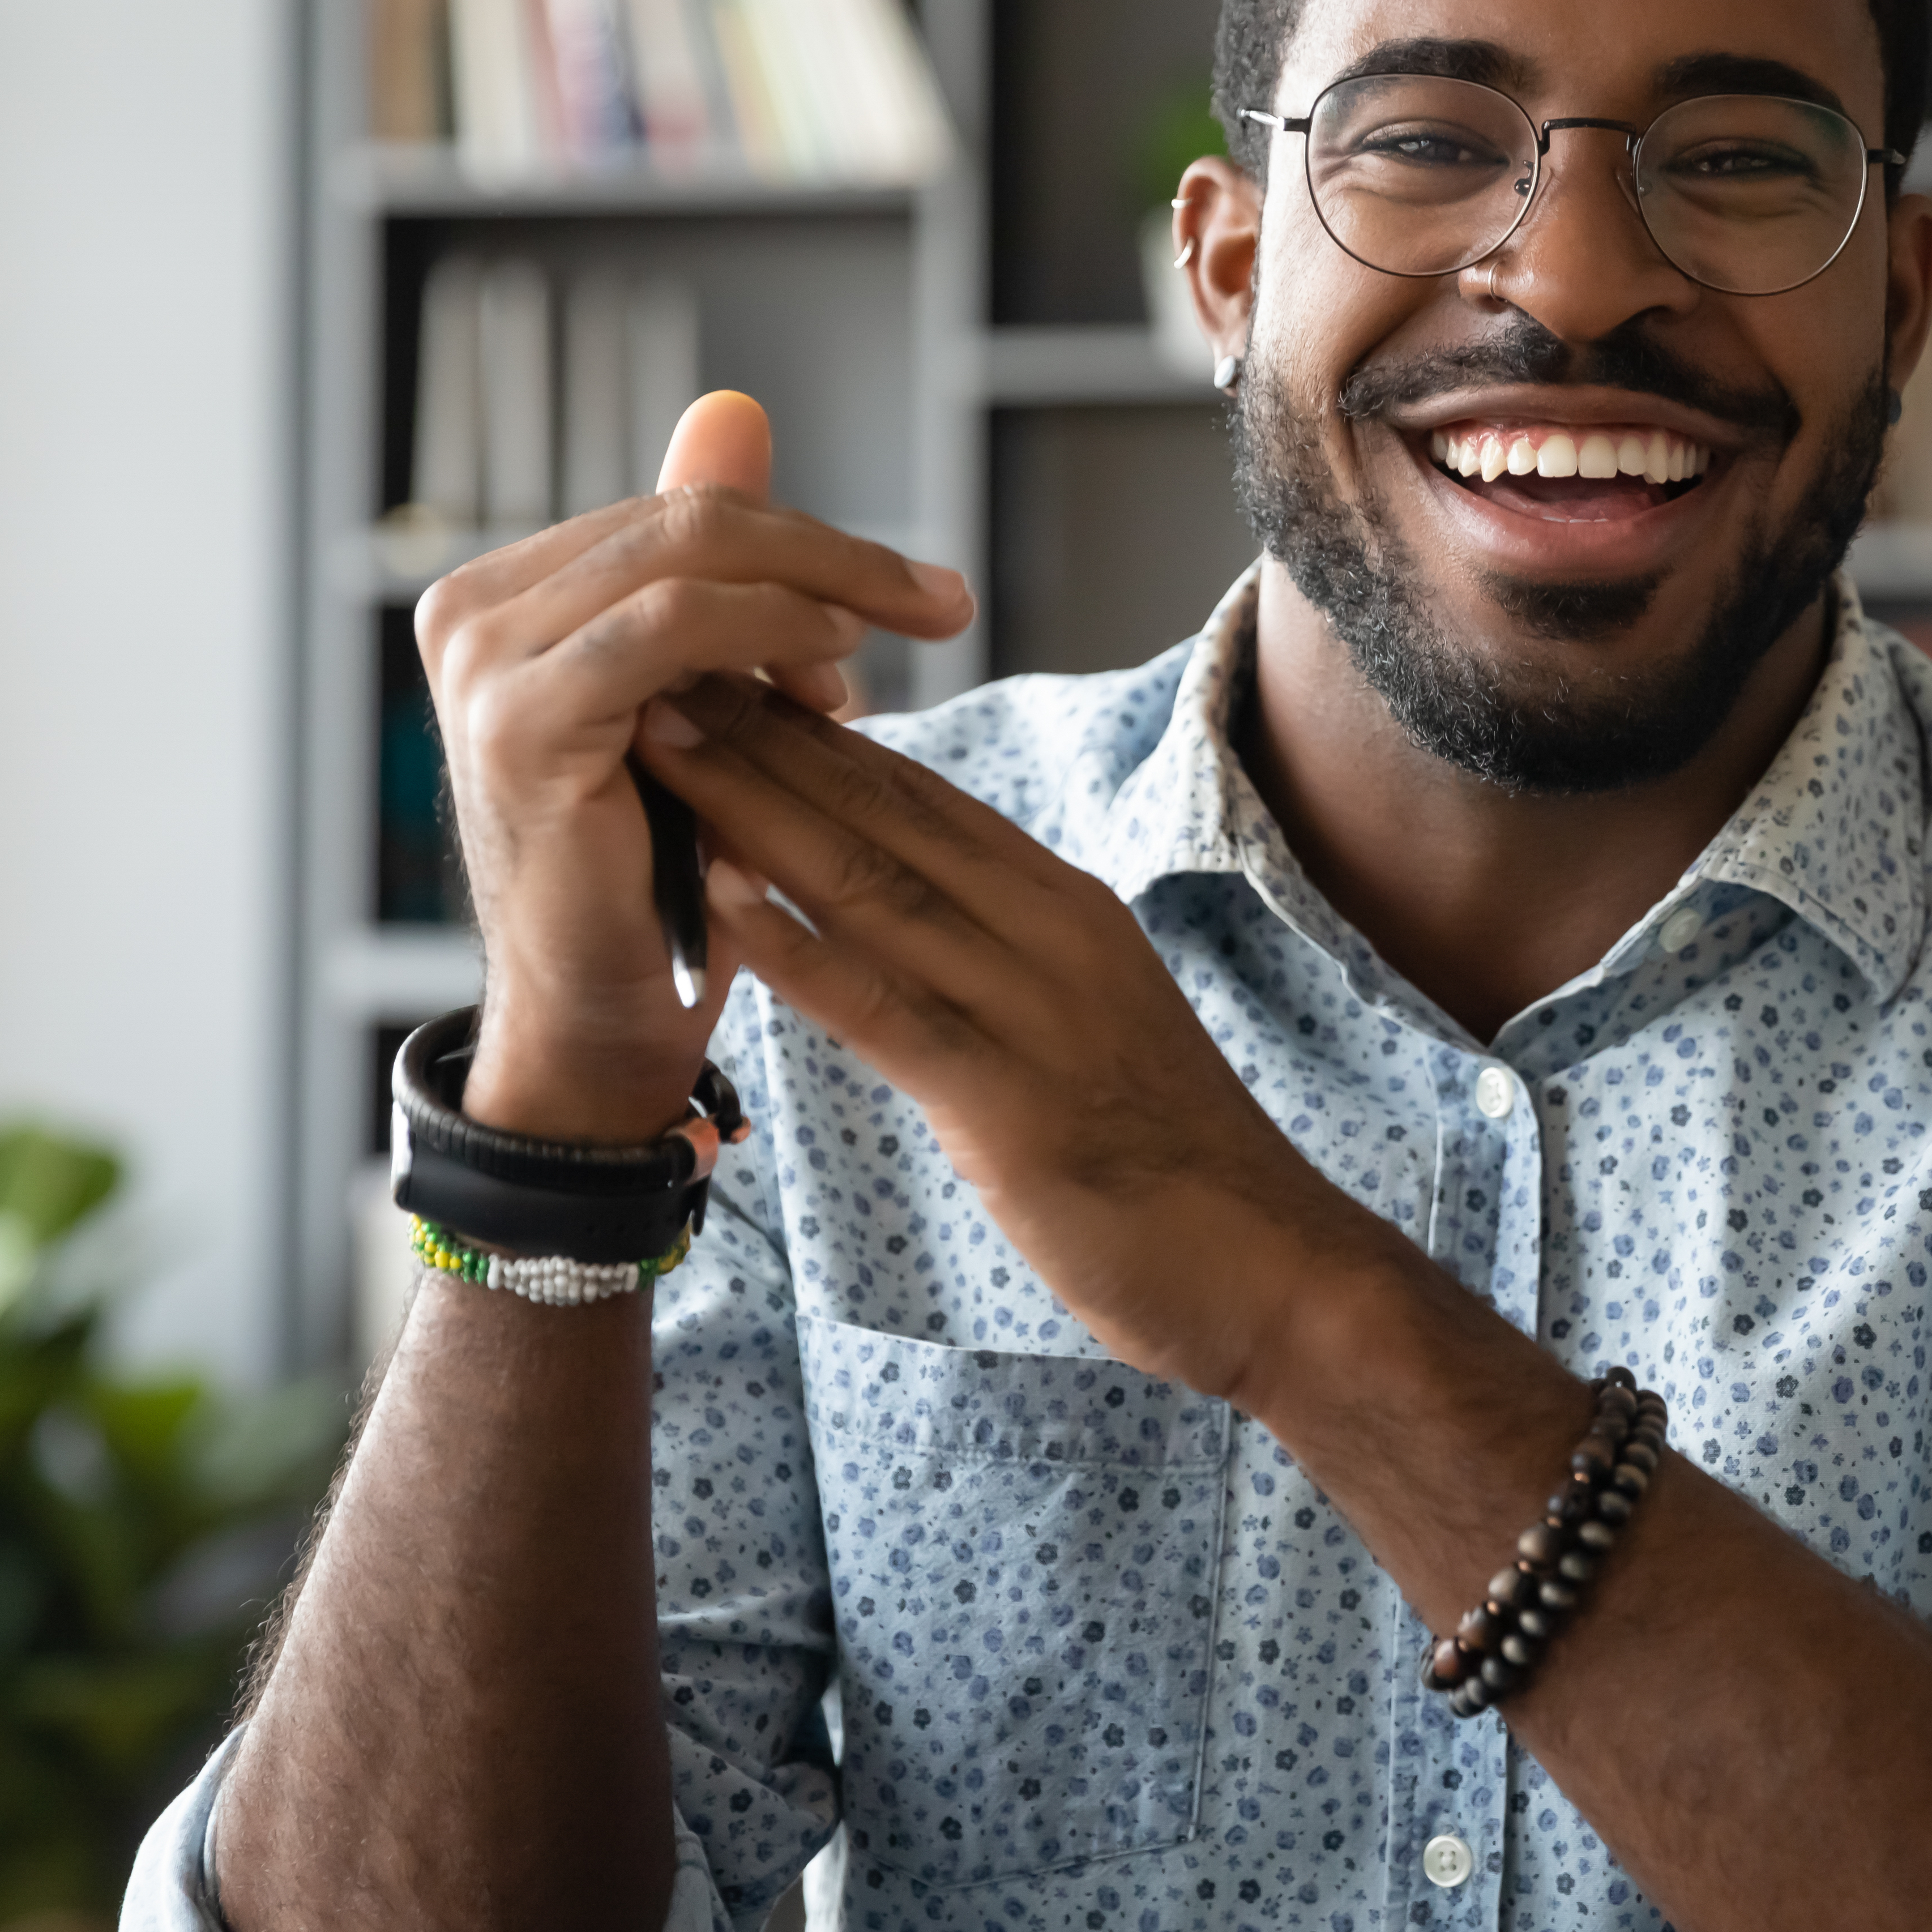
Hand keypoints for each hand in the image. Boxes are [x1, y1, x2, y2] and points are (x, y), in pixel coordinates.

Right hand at [416, 394, 973, 1142]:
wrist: (608, 1010)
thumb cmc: (666, 863)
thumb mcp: (701, 691)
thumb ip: (707, 561)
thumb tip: (736, 412)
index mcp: (507, 593)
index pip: (679, 513)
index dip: (803, 541)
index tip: (905, 596)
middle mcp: (472, 612)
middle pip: (687, 521)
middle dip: (829, 553)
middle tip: (938, 599)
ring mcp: (484, 663)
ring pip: (684, 557)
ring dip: (816, 587)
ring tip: (896, 635)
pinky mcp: (519, 721)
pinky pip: (665, 629)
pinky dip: (764, 632)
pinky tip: (837, 667)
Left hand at [632, 675, 1386, 1399]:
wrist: (1273, 1267)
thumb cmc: (1173, 1164)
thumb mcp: (1085, 1025)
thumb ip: (1005, 963)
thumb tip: (914, 926)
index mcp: (1066, 909)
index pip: (920, 796)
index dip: (809, 732)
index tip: (717, 673)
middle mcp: (1051, 933)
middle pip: (884, 814)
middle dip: (763, 738)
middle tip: (658, 664)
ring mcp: (1035, 1011)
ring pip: (871, 887)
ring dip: (753, 811)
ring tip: (662, 742)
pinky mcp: (1012, 1103)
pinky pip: (884, 1008)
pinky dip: (795, 949)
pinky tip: (719, 899)